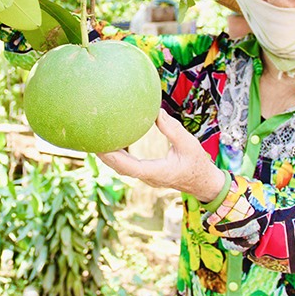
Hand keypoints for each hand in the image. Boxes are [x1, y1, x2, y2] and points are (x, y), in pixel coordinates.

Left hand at [96, 109, 226, 201]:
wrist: (204, 183)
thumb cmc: (198, 164)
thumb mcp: (189, 144)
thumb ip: (173, 129)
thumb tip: (156, 112)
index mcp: (156, 172)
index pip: (129, 167)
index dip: (113, 158)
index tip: (100, 147)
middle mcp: (148, 177)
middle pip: (120, 168)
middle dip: (105, 156)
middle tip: (90, 139)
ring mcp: (147, 177)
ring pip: (123, 168)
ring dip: (110, 156)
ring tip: (97, 139)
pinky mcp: (148, 174)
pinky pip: (129, 165)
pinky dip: (119, 156)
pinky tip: (115, 141)